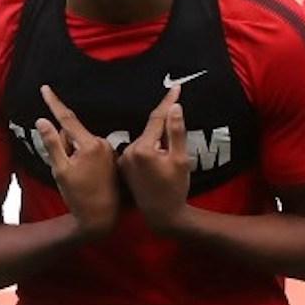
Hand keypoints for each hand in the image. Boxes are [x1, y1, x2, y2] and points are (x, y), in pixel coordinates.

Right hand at [36, 85, 118, 239]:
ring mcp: (110, 151)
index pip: (67, 118)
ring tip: (79, 177)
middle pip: (74, 134)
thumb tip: (42, 120)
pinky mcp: (114, 158)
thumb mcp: (60, 170)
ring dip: (75, 153)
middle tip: (67, 170)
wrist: (101, 217)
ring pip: (83, 142)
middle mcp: (103, 143)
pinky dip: (85, 159)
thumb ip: (52, 143)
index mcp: (89, 144)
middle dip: (65, 144)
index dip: (54, 102)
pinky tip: (88, 177)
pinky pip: (93, 151)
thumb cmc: (78, 196)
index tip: (45, 88)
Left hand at [118, 86, 190, 233]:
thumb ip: (176, 131)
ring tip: (167, 163)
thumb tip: (174, 107)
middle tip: (175, 143)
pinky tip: (157, 167)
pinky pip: (138, 152)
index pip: (157, 118)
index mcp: (143, 148)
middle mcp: (128, 152)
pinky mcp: (123, 169)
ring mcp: (123, 161)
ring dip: (156, 143)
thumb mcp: (181, 160)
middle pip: (151, 132)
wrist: (162, 217)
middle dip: (164, 131)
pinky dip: (148, 152)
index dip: (168, 102)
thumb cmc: (175, 189)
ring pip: (145, 142)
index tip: (177, 87)